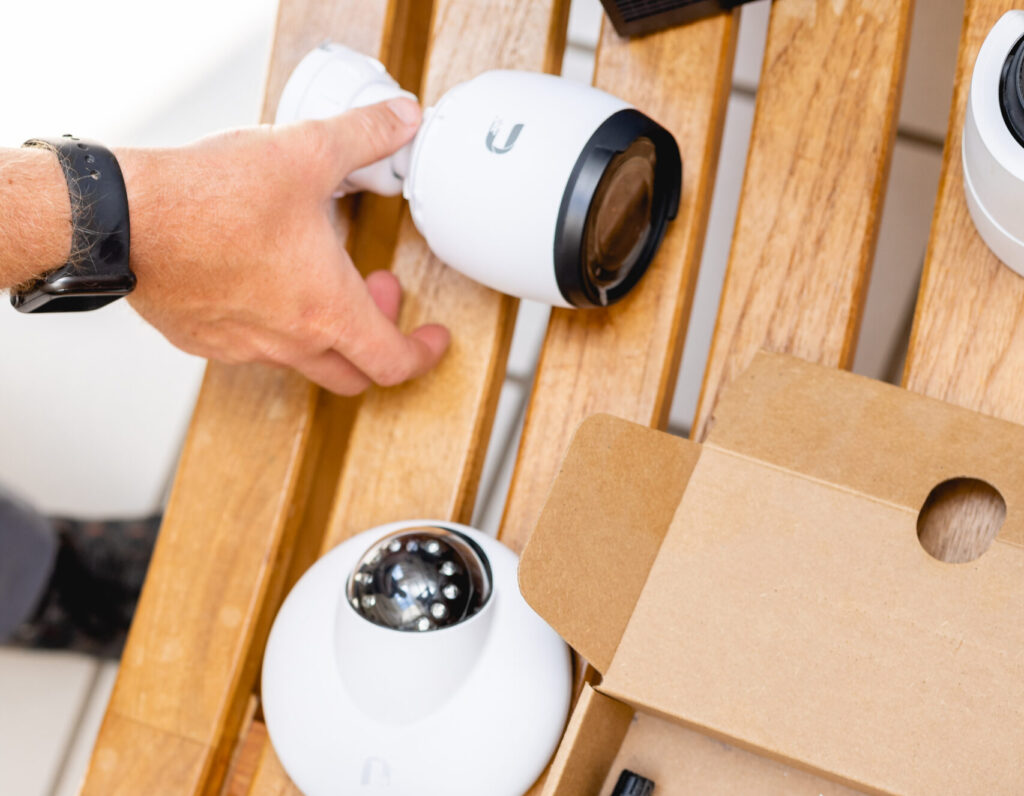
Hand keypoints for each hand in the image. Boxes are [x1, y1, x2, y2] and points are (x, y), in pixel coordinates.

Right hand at [118, 98, 448, 394]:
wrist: (125, 219)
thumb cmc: (210, 199)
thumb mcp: (305, 154)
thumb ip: (364, 138)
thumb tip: (402, 120)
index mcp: (327, 310)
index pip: (394, 363)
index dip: (424, 355)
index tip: (432, 339)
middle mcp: (289, 342)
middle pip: (354, 373)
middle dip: (378, 338)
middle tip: (374, 291)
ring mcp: (243, 348)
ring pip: (303, 361)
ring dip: (326, 328)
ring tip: (316, 272)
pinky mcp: (204, 341)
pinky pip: (253, 347)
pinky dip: (275, 325)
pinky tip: (263, 278)